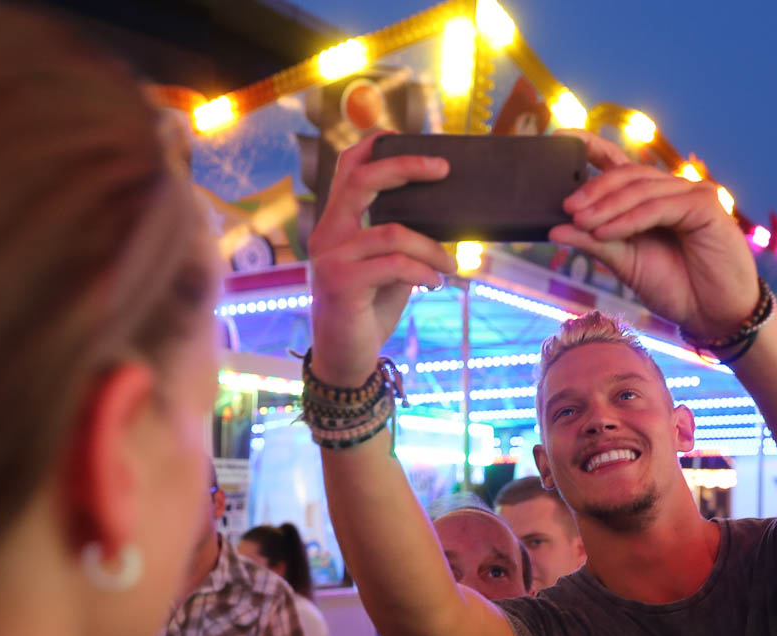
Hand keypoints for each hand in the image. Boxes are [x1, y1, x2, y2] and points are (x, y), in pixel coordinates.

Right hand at [307, 133, 458, 385]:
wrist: (346, 359)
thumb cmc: (368, 311)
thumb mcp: (386, 267)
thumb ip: (398, 239)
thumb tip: (441, 214)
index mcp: (335, 224)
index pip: (346, 169)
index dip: (373, 145)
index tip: (405, 136)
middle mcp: (326, 234)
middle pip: (362, 179)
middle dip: (406, 167)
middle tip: (443, 169)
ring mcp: (330, 258)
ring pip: (392, 232)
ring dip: (432, 248)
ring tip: (450, 265)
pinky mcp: (341, 283)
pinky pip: (394, 264)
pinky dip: (423, 271)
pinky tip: (435, 284)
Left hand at [550, 132, 757, 337]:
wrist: (714, 316)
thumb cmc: (676, 288)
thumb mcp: (626, 264)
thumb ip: (595, 242)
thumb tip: (556, 228)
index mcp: (651, 199)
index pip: (619, 164)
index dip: (591, 146)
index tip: (560, 138)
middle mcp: (671, 190)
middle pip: (627, 174)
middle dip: (594, 189)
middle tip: (566, 207)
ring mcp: (691, 194)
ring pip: (641, 189)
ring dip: (607, 206)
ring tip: (581, 222)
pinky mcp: (706, 206)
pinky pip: (659, 207)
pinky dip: (629, 219)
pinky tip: (606, 232)